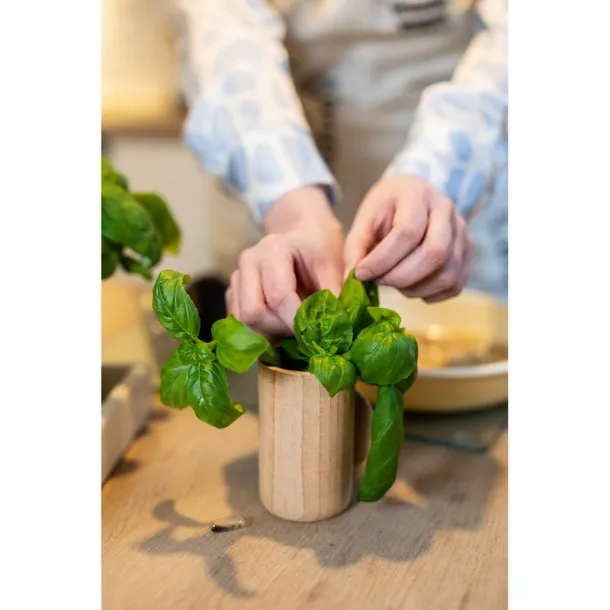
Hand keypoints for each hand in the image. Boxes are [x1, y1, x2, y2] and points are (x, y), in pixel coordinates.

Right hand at [226, 186, 343, 336]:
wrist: (302, 235)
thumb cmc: (319, 250)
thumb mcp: (333, 265)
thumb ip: (332, 295)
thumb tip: (332, 328)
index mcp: (273, 250)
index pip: (278, 297)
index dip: (296, 322)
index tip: (315, 334)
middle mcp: (248, 262)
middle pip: (253, 313)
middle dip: (279, 330)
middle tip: (303, 332)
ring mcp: (236, 277)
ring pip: (243, 322)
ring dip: (269, 334)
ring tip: (293, 328)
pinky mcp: (233, 293)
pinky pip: (240, 323)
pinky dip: (261, 332)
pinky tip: (280, 325)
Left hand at [344, 175, 472, 302]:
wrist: (412, 197)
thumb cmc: (386, 208)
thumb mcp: (365, 218)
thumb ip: (356, 246)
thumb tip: (350, 278)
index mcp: (417, 195)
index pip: (408, 232)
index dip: (383, 259)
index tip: (361, 273)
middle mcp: (447, 211)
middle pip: (434, 253)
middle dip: (400, 277)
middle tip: (378, 281)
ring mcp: (462, 233)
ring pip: (447, 273)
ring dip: (415, 288)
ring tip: (393, 282)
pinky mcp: (468, 253)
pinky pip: (455, 284)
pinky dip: (431, 294)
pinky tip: (411, 286)